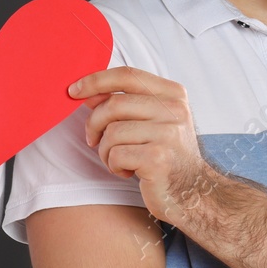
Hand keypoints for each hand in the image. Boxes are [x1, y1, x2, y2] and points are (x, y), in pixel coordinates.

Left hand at [69, 66, 218, 224]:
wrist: (193, 191)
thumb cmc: (165, 155)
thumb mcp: (151, 121)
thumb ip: (124, 103)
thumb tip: (87, 92)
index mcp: (173, 94)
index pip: (127, 75)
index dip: (95, 80)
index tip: (73, 90)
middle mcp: (174, 110)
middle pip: (113, 105)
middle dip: (93, 124)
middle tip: (93, 140)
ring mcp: (169, 134)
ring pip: (112, 132)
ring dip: (105, 150)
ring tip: (118, 160)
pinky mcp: (159, 158)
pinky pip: (116, 155)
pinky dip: (114, 166)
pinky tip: (128, 172)